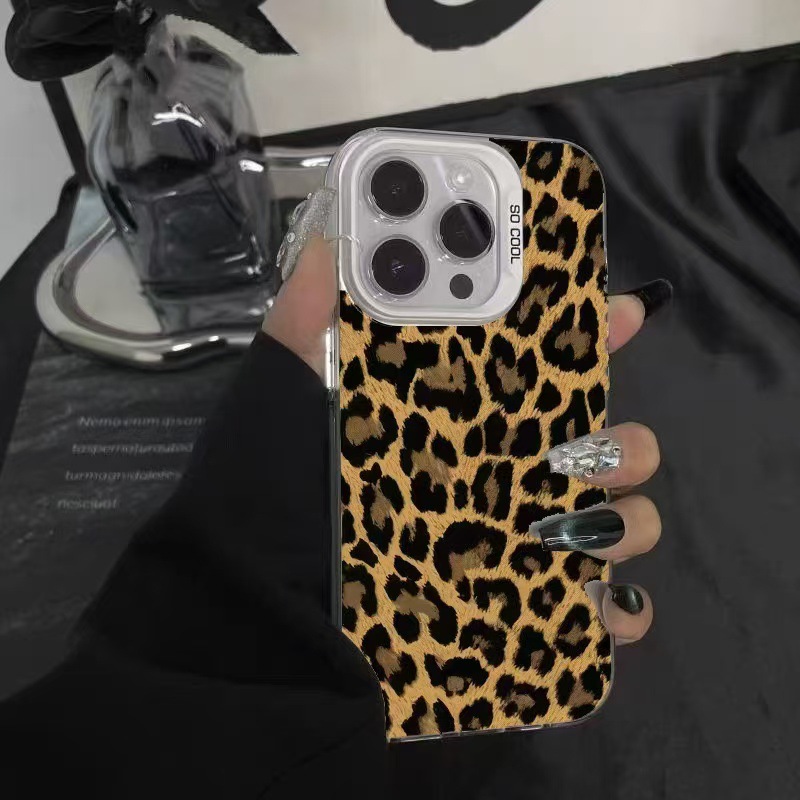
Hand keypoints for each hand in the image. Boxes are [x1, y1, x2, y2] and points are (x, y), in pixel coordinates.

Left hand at [265, 237, 667, 645]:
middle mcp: (500, 481)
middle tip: (581, 453)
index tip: (622, 313)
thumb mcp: (280, 406)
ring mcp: (517, 550)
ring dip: (625, 523)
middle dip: (623, 443)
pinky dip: (620, 614)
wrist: (265, 616)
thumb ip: (301, 328)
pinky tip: (602, 607)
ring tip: (577, 531)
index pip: (543, 371)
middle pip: (602, 448)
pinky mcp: (522, 618)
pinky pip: (600, 616)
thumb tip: (329, 246)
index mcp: (460, 423)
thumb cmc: (272, 501)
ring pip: (618, 524)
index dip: (590, 335)